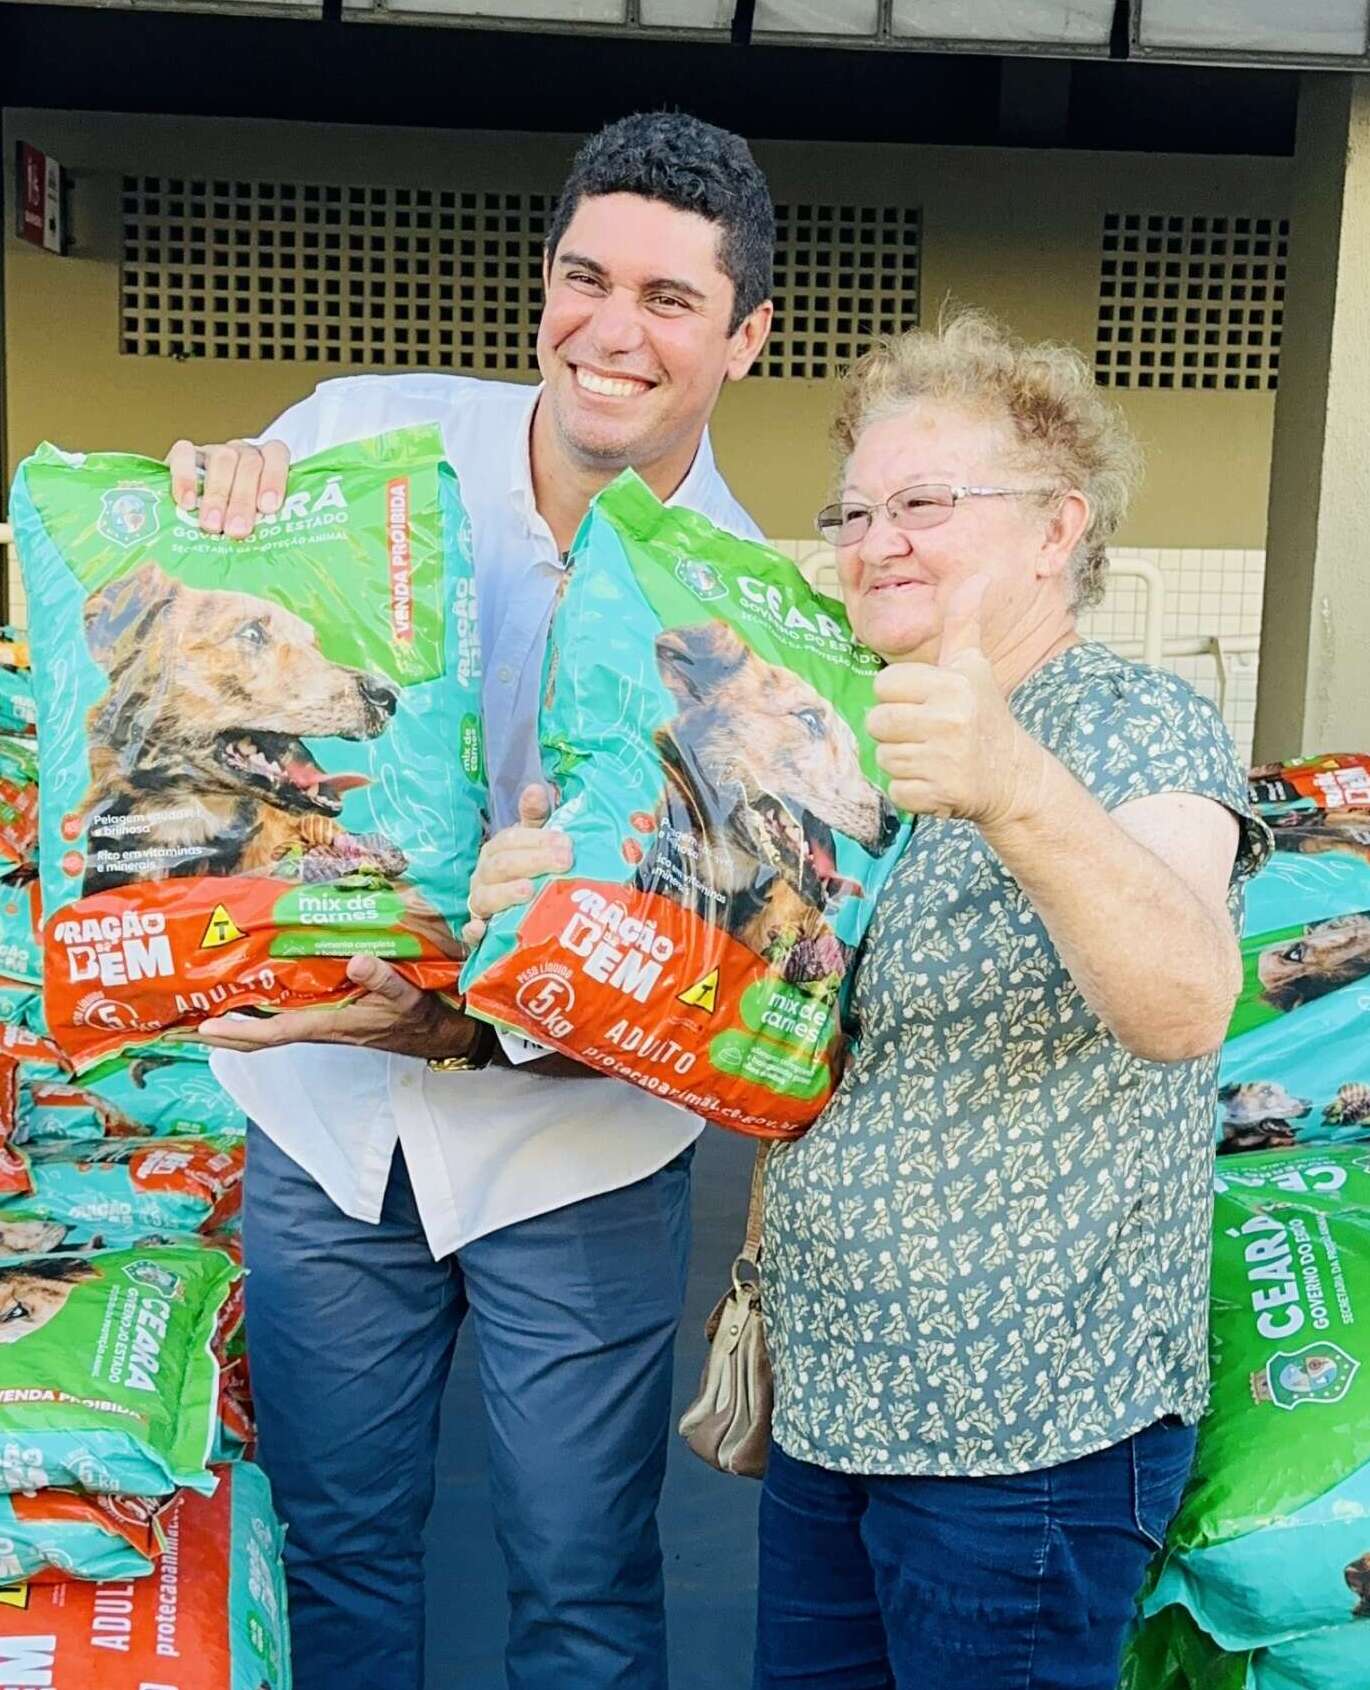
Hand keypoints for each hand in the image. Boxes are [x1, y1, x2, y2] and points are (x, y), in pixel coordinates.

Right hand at [166, 438, 290, 538]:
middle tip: (237, 530)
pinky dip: (185, 479)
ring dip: (218, 494)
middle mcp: (241, 452)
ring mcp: (212, 451)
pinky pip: (184, 455)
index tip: (268, 507)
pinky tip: (187, 504)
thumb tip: (285, 562)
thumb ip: (269, 530)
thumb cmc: (238, 529)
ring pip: (221, 459)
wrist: (196, 523)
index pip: (276, 454)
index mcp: (266, 462)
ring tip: (212, 526)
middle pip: (249, 462)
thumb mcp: (258, 527)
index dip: (274, 477)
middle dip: (244, 499)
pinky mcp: (183, 455)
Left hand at [195, 953, 478, 1058]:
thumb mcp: (410, 997)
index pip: (276, 1034)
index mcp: (333, 1024)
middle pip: (262, 1036)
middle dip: (225, 1031)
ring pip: (272, 1027)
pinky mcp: (335, 1015)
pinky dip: (266, 1009)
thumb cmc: (424, 1017)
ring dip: (240, 1020)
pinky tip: (255, 993)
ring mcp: (326, 1022)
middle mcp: (322, 1026)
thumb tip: (355, 960)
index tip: (205, 1029)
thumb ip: (385, 980)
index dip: (239, 1033)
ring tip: (207, 1003)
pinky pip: (290, 1015)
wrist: (444, 1034)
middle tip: (184, 1019)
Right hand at [462, 784, 571, 947]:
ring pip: (485, 897)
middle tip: (564, 862)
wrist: (510, 913)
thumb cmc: (526, 870)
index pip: (511, 840)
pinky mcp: (478, 933)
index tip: (566, 842)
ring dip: (506, 894)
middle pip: (502, 866)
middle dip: (533, 862)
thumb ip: (535, 818)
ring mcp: (479, 904)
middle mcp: (484, 875)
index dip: (537, 839)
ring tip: (529, 891)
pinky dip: (474, 931)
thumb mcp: (532, 842)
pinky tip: (482, 929)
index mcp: (496, 851)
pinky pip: (470, 932)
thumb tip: (537, 789)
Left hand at [866, 574, 1045, 826]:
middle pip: (876, 722)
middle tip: (925, 733)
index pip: (884, 685)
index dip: (898, 696)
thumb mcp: (973, 666)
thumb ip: (964, 623)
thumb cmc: (984, 714)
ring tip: (933, 756)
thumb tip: (978, 578)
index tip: (925, 703)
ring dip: (903, 760)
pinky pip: (896, 790)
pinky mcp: (937, 794)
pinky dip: (911, 791)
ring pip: (883, 757)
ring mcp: (942, 760)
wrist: (1013, 777)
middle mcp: (948, 720)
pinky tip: (936, 780)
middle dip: (894, 730)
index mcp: (951, 685)